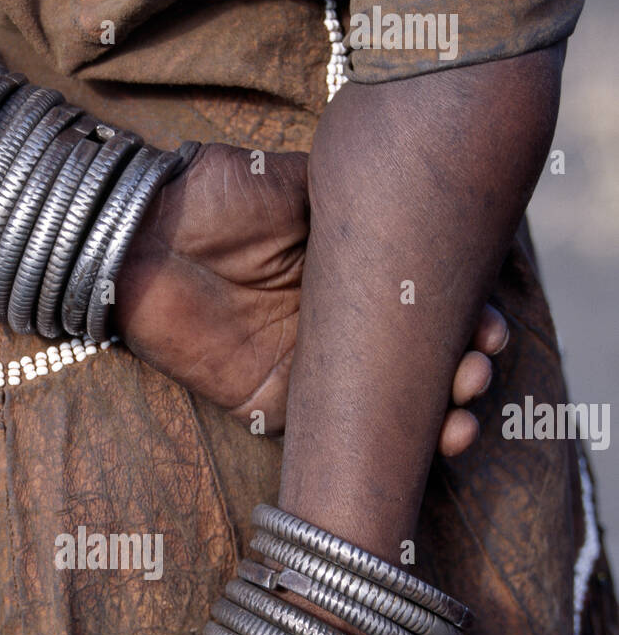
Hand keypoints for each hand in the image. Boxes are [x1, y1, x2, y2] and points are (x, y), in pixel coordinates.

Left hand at [115, 142, 507, 453]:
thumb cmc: (220, 194)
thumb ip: (361, 205)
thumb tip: (426, 202)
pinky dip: (375, 448)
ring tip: (458, 421)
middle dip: (460, 379)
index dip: (468, 323)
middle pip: (417, 364)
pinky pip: (333, 437)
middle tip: (475, 377)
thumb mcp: (302, 186)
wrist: (145, 229)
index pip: (426, 307)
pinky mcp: (272, 406)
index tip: (490, 333)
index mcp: (356, 274)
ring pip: (386, 408)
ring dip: (433, 420)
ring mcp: (309, 369)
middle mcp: (341, 326)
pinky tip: (416, 448)